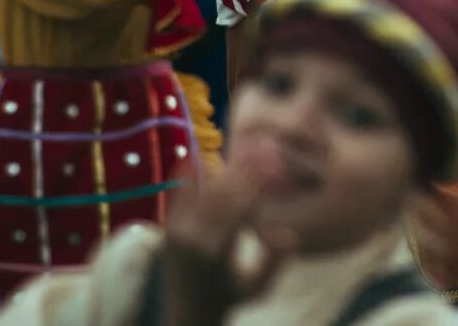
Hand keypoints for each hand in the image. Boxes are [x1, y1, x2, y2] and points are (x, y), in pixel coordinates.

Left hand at [162, 164, 297, 325]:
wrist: (186, 312)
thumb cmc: (230, 297)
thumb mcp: (258, 287)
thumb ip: (275, 261)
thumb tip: (290, 235)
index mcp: (219, 253)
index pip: (241, 207)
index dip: (259, 183)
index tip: (275, 166)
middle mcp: (195, 240)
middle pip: (223, 192)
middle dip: (246, 169)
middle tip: (264, 148)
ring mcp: (178, 232)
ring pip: (203, 191)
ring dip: (225, 169)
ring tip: (244, 151)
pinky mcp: (167, 229)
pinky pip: (179, 195)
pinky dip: (191, 175)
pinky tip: (204, 158)